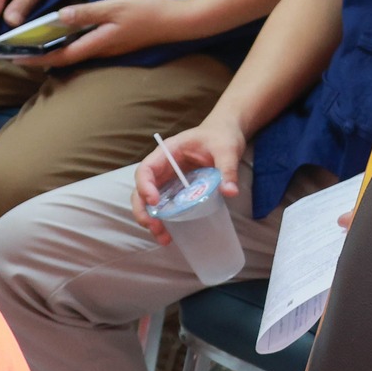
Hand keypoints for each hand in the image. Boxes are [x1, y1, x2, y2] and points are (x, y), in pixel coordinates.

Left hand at [19, 0, 189, 66]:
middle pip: (63, 58)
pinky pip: (85, 46)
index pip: (59, 56)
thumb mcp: (117, 6)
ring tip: (31, 44)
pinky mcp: (115, 42)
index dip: (35, 58)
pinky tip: (63, 35)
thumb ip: (88, 12)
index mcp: (97, 43)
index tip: (12, 57)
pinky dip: (68, 44)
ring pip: (73, 53)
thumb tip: (59, 17)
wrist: (180, 21)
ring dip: (52, 51)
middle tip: (14, 52)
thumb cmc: (149, 11)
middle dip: (38, 56)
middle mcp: (100, 50)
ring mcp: (109, 47)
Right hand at [131, 115, 245, 238]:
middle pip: (141, 189)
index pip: (146, 169)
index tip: (154, 202)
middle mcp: (163, 167)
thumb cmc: (222, 135)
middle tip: (154, 226)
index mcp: (168, 151)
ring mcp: (168, 178)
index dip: (145, 186)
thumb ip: (227, 168)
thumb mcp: (227, 149)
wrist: (226, 132)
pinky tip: (171, 234)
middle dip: (143, 210)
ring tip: (164, 238)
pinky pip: (165, 204)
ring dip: (152, 219)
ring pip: (150, 201)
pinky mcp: (177, 188)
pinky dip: (164, 219)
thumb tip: (230, 192)